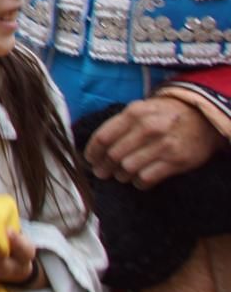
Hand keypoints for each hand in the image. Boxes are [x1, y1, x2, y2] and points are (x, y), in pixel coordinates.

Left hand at [85, 96, 226, 188]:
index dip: (93, 152)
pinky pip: (147, 178)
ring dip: (122, 175)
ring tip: (122, 175)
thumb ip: (118, 124)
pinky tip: (138, 179)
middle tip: (103, 172)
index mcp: (134, 113)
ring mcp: (163, 145)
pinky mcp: (176, 161)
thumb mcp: (140, 109)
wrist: (201, 118)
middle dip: (105, 166)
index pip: (103, 137)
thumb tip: (95, 148)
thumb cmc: (163, 115)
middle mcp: (148, 128)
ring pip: (128, 168)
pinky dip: (138, 182)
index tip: (90, 160)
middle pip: (114, 155)